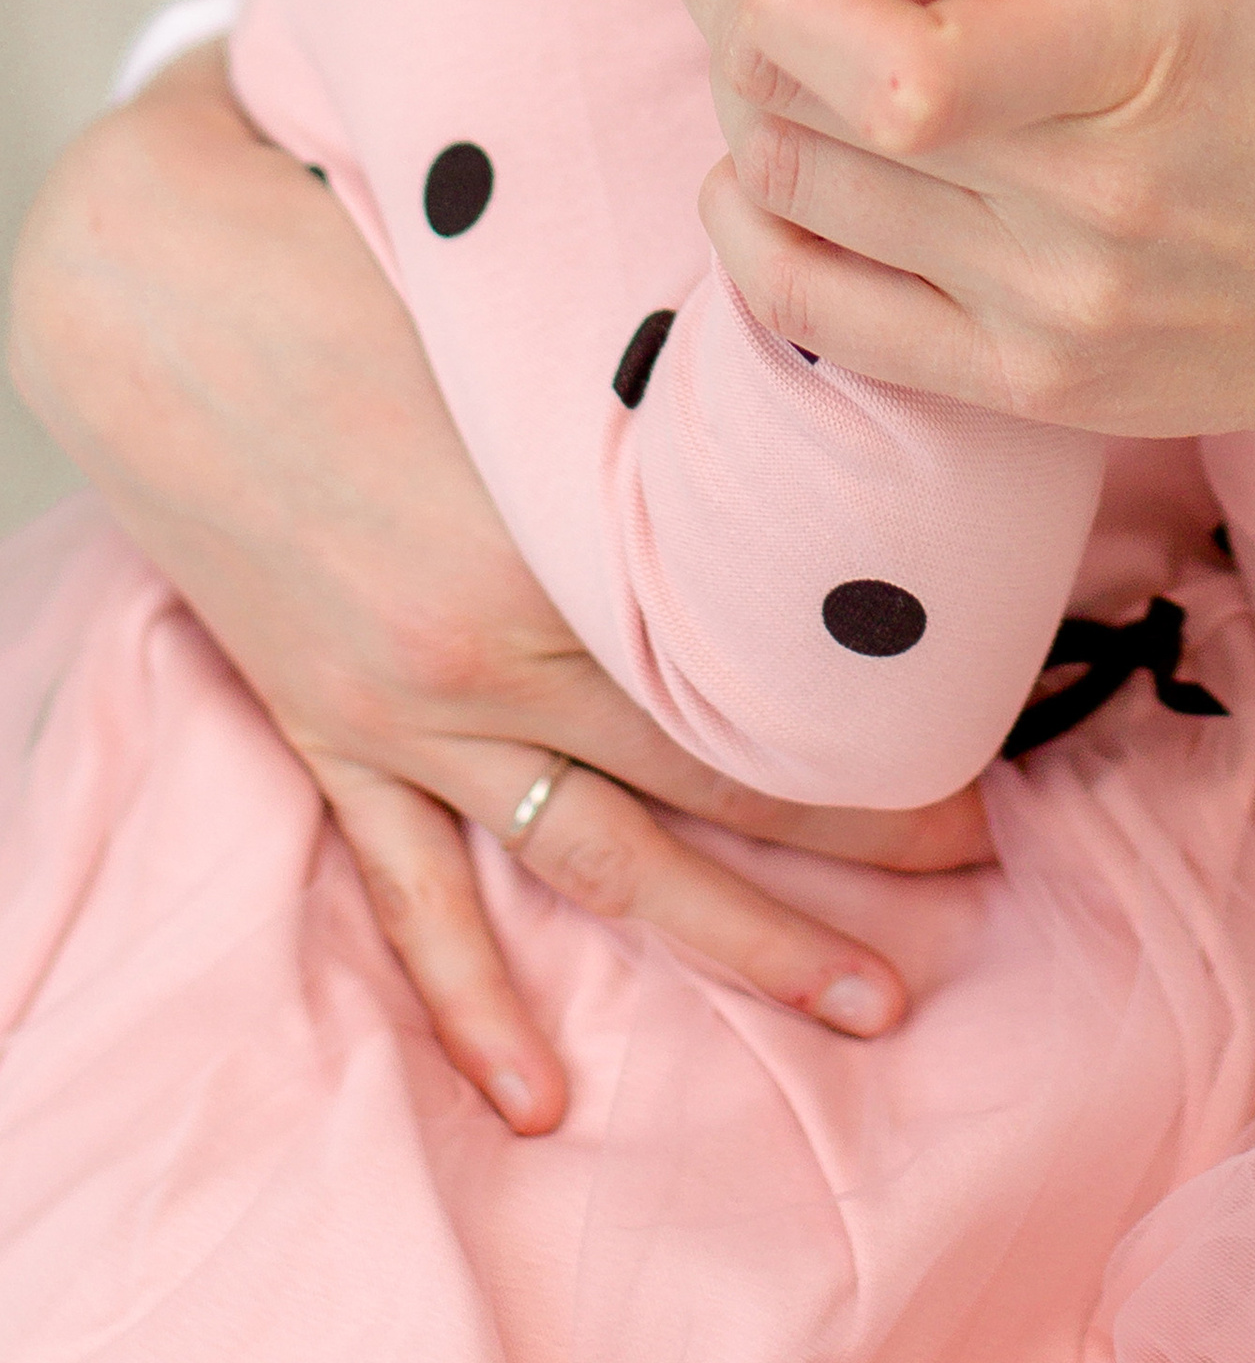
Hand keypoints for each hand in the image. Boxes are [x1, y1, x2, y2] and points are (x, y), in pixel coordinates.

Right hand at [6, 57, 992, 1135]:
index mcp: (562, 533)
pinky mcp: (337, 736)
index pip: (759, 660)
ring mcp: (410, 710)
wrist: (160, 304)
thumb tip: (821, 380)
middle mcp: (493, 649)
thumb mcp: (538, 317)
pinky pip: (416, 893)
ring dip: (738, 934)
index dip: (880, 711)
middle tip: (973, 868)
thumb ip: (664, 381)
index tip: (988, 735)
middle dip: (857, 832)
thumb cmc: (368, 267)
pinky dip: (474, 1001)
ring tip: (861, 996)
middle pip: (711, 773)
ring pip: (602, 857)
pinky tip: (538, 1095)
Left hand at [668, 0, 1254, 450]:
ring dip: (746, 98)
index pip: (899, 65)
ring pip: (796, 197)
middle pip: (815, 114)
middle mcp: (1092, 192)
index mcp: (1141, 44)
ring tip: (759, 28)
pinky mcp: (1028, 383)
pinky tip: (768, 157)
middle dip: (734, 6)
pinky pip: (818, 313)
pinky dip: (754, 228)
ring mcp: (1054, 303)